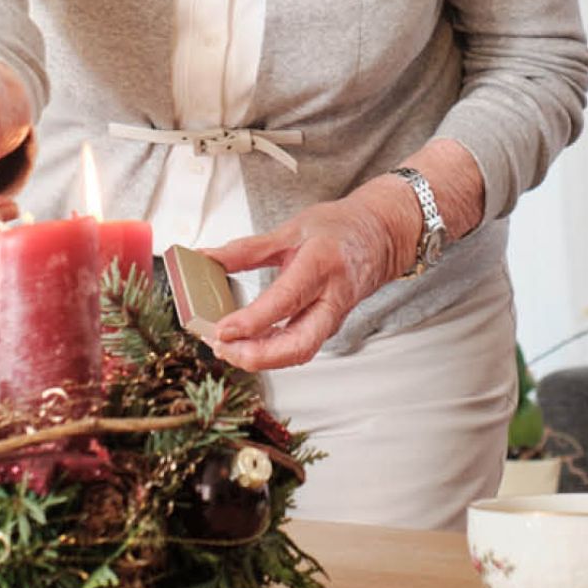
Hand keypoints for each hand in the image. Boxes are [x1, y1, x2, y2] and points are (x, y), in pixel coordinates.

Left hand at [197, 189, 421, 370]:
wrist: (381, 237)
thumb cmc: (340, 229)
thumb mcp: (291, 229)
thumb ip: (247, 249)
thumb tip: (206, 257)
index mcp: (321, 265)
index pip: (285, 302)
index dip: (251, 322)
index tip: (220, 330)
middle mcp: (331, 298)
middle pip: (298, 345)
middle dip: (256, 357)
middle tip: (221, 349)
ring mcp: (333, 317)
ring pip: (300, 352)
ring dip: (261, 359)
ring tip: (226, 349)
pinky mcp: (328, 326)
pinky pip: (300, 347)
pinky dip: (271, 352)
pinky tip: (246, 345)